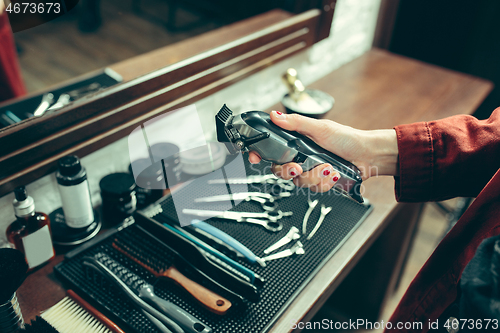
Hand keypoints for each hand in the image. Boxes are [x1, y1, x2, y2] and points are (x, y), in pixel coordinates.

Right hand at [248, 111, 398, 191]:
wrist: (368, 156)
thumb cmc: (347, 138)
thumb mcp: (320, 128)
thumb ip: (296, 123)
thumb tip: (276, 115)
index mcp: (296, 141)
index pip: (271, 148)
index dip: (259, 153)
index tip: (254, 157)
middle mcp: (300, 156)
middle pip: (279, 170)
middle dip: (288, 171)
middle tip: (298, 166)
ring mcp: (309, 170)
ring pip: (298, 182)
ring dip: (314, 175)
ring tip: (328, 167)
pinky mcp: (319, 182)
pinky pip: (313, 188)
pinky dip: (324, 182)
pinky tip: (333, 173)